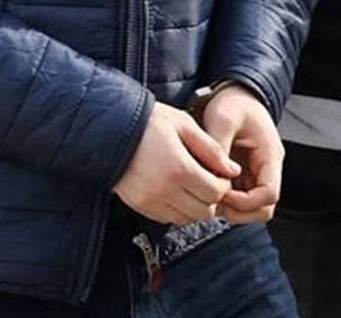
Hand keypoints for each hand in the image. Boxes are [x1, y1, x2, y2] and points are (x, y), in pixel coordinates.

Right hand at [114, 102, 241, 225]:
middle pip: (204, 211)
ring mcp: (150, 200)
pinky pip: (167, 219)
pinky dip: (177, 210)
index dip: (223, 185)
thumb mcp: (183, 124)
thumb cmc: (147, 122)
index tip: (219, 174)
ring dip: (195, 206)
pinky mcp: (139, 205)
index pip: (215, 193)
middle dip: (211, 198)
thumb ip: (211, 149)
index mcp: (179, 168)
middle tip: (208, 181)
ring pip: (187, 219)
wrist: (108, 129)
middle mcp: (165, 189)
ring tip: (191, 186)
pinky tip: (175, 191)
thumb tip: (232, 170)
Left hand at [201, 85, 284, 223]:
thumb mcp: (224, 118)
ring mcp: (256, 173)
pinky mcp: (244, 175)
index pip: (269, 194)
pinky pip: (239, 198)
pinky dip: (225, 200)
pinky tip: (208, 189)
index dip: (245, 202)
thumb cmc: (233, 103)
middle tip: (214, 201)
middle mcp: (267, 168)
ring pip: (252, 208)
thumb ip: (219, 146)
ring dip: (232, 209)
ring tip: (209, 196)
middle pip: (263, 208)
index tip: (222, 193)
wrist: (235, 95)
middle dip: (239, 211)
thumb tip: (213, 174)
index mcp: (270, 155)